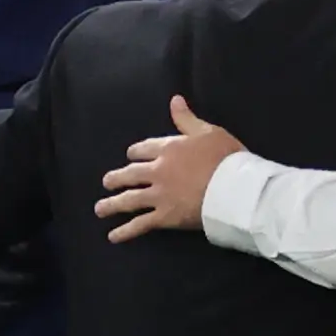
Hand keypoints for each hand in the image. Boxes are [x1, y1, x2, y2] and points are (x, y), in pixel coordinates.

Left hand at [98, 97, 244, 241]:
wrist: (234, 188)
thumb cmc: (226, 158)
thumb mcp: (208, 131)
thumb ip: (187, 119)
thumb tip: (174, 99)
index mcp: (168, 149)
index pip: (143, 149)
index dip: (135, 153)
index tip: (130, 156)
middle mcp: (158, 171)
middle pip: (130, 174)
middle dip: (116, 178)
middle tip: (107, 182)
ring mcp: (159, 195)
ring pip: (129, 199)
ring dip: (112, 205)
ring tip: (100, 209)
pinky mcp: (165, 217)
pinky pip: (140, 224)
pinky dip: (126, 231)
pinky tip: (113, 235)